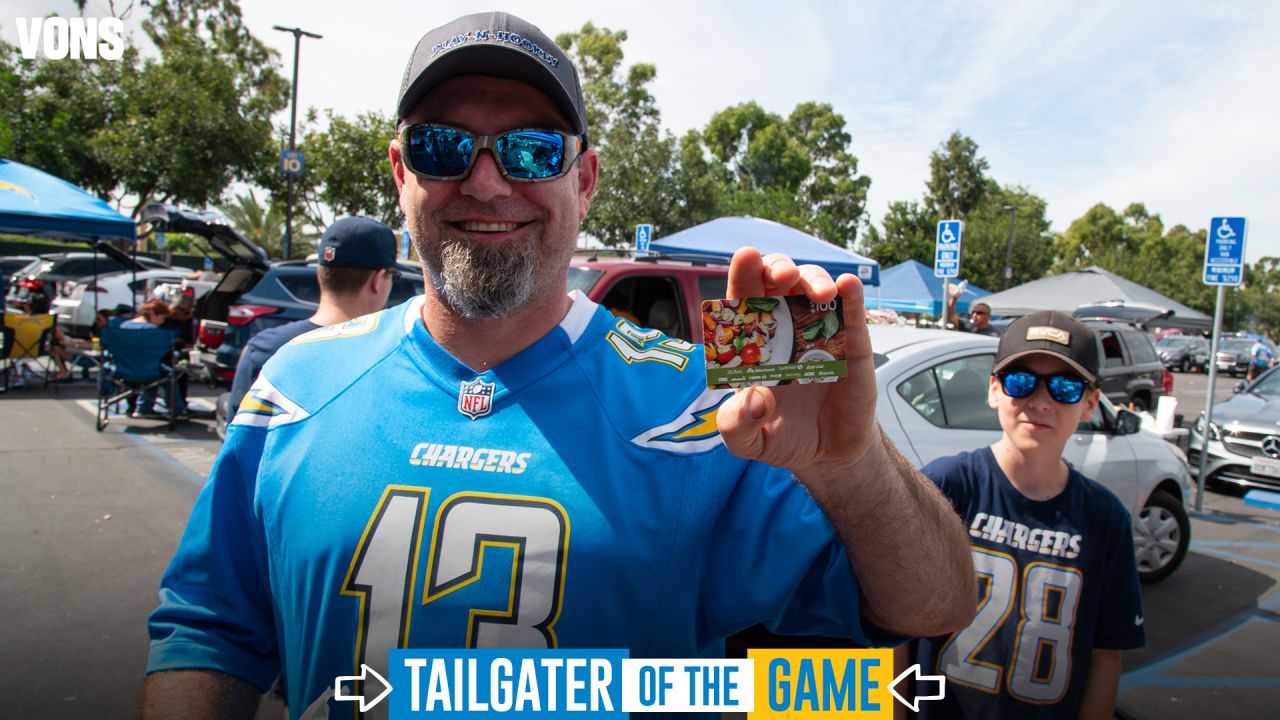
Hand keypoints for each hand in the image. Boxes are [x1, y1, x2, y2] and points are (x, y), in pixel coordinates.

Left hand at [716, 247, 881, 474]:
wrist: (828, 454)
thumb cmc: (782, 437)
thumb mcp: (748, 442)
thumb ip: (737, 425)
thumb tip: (754, 399)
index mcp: (751, 342)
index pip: (743, 300)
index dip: (744, 274)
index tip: (747, 257)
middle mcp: (783, 328)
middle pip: (778, 281)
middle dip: (778, 268)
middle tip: (783, 276)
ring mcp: (819, 331)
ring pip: (813, 288)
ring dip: (815, 280)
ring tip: (820, 293)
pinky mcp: (851, 344)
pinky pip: (851, 312)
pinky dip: (850, 295)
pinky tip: (847, 286)